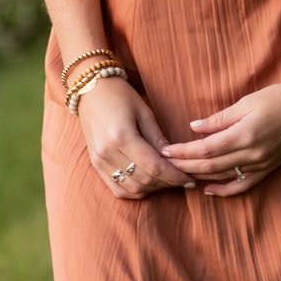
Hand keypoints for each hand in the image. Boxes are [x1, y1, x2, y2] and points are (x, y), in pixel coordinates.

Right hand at [77, 76, 195, 199]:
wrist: (91, 90)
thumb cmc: (120, 95)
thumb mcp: (144, 112)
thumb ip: (158, 139)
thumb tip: (175, 160)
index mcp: (121, 136)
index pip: (154, 166)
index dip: (174, 176)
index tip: (189, 179)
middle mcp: (107, 152)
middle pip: (144, 180)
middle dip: (167, 183)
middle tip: (183, 179)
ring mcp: (99, 161)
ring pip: (132, 188)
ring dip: (153, 188)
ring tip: (168, 180)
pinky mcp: (95, 165)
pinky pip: (118, 189)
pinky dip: (136, 190)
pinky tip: (149, 184)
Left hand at [161, 78, 280, 196]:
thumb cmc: (280, 97)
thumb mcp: (247, 102)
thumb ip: (220, 118)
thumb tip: (194, 128)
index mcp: (245, 134)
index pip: (205, 149)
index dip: (182, 152)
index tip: (164, 150)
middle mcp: (252, 154)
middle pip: (210, 166)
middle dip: (184, 166)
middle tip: (163, 163)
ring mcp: (261, 164)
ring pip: (222, 177)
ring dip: (198, 177)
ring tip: (178, 173)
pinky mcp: (268, 169)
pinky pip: (242, 185)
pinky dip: (223, 191)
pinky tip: (208, 190)